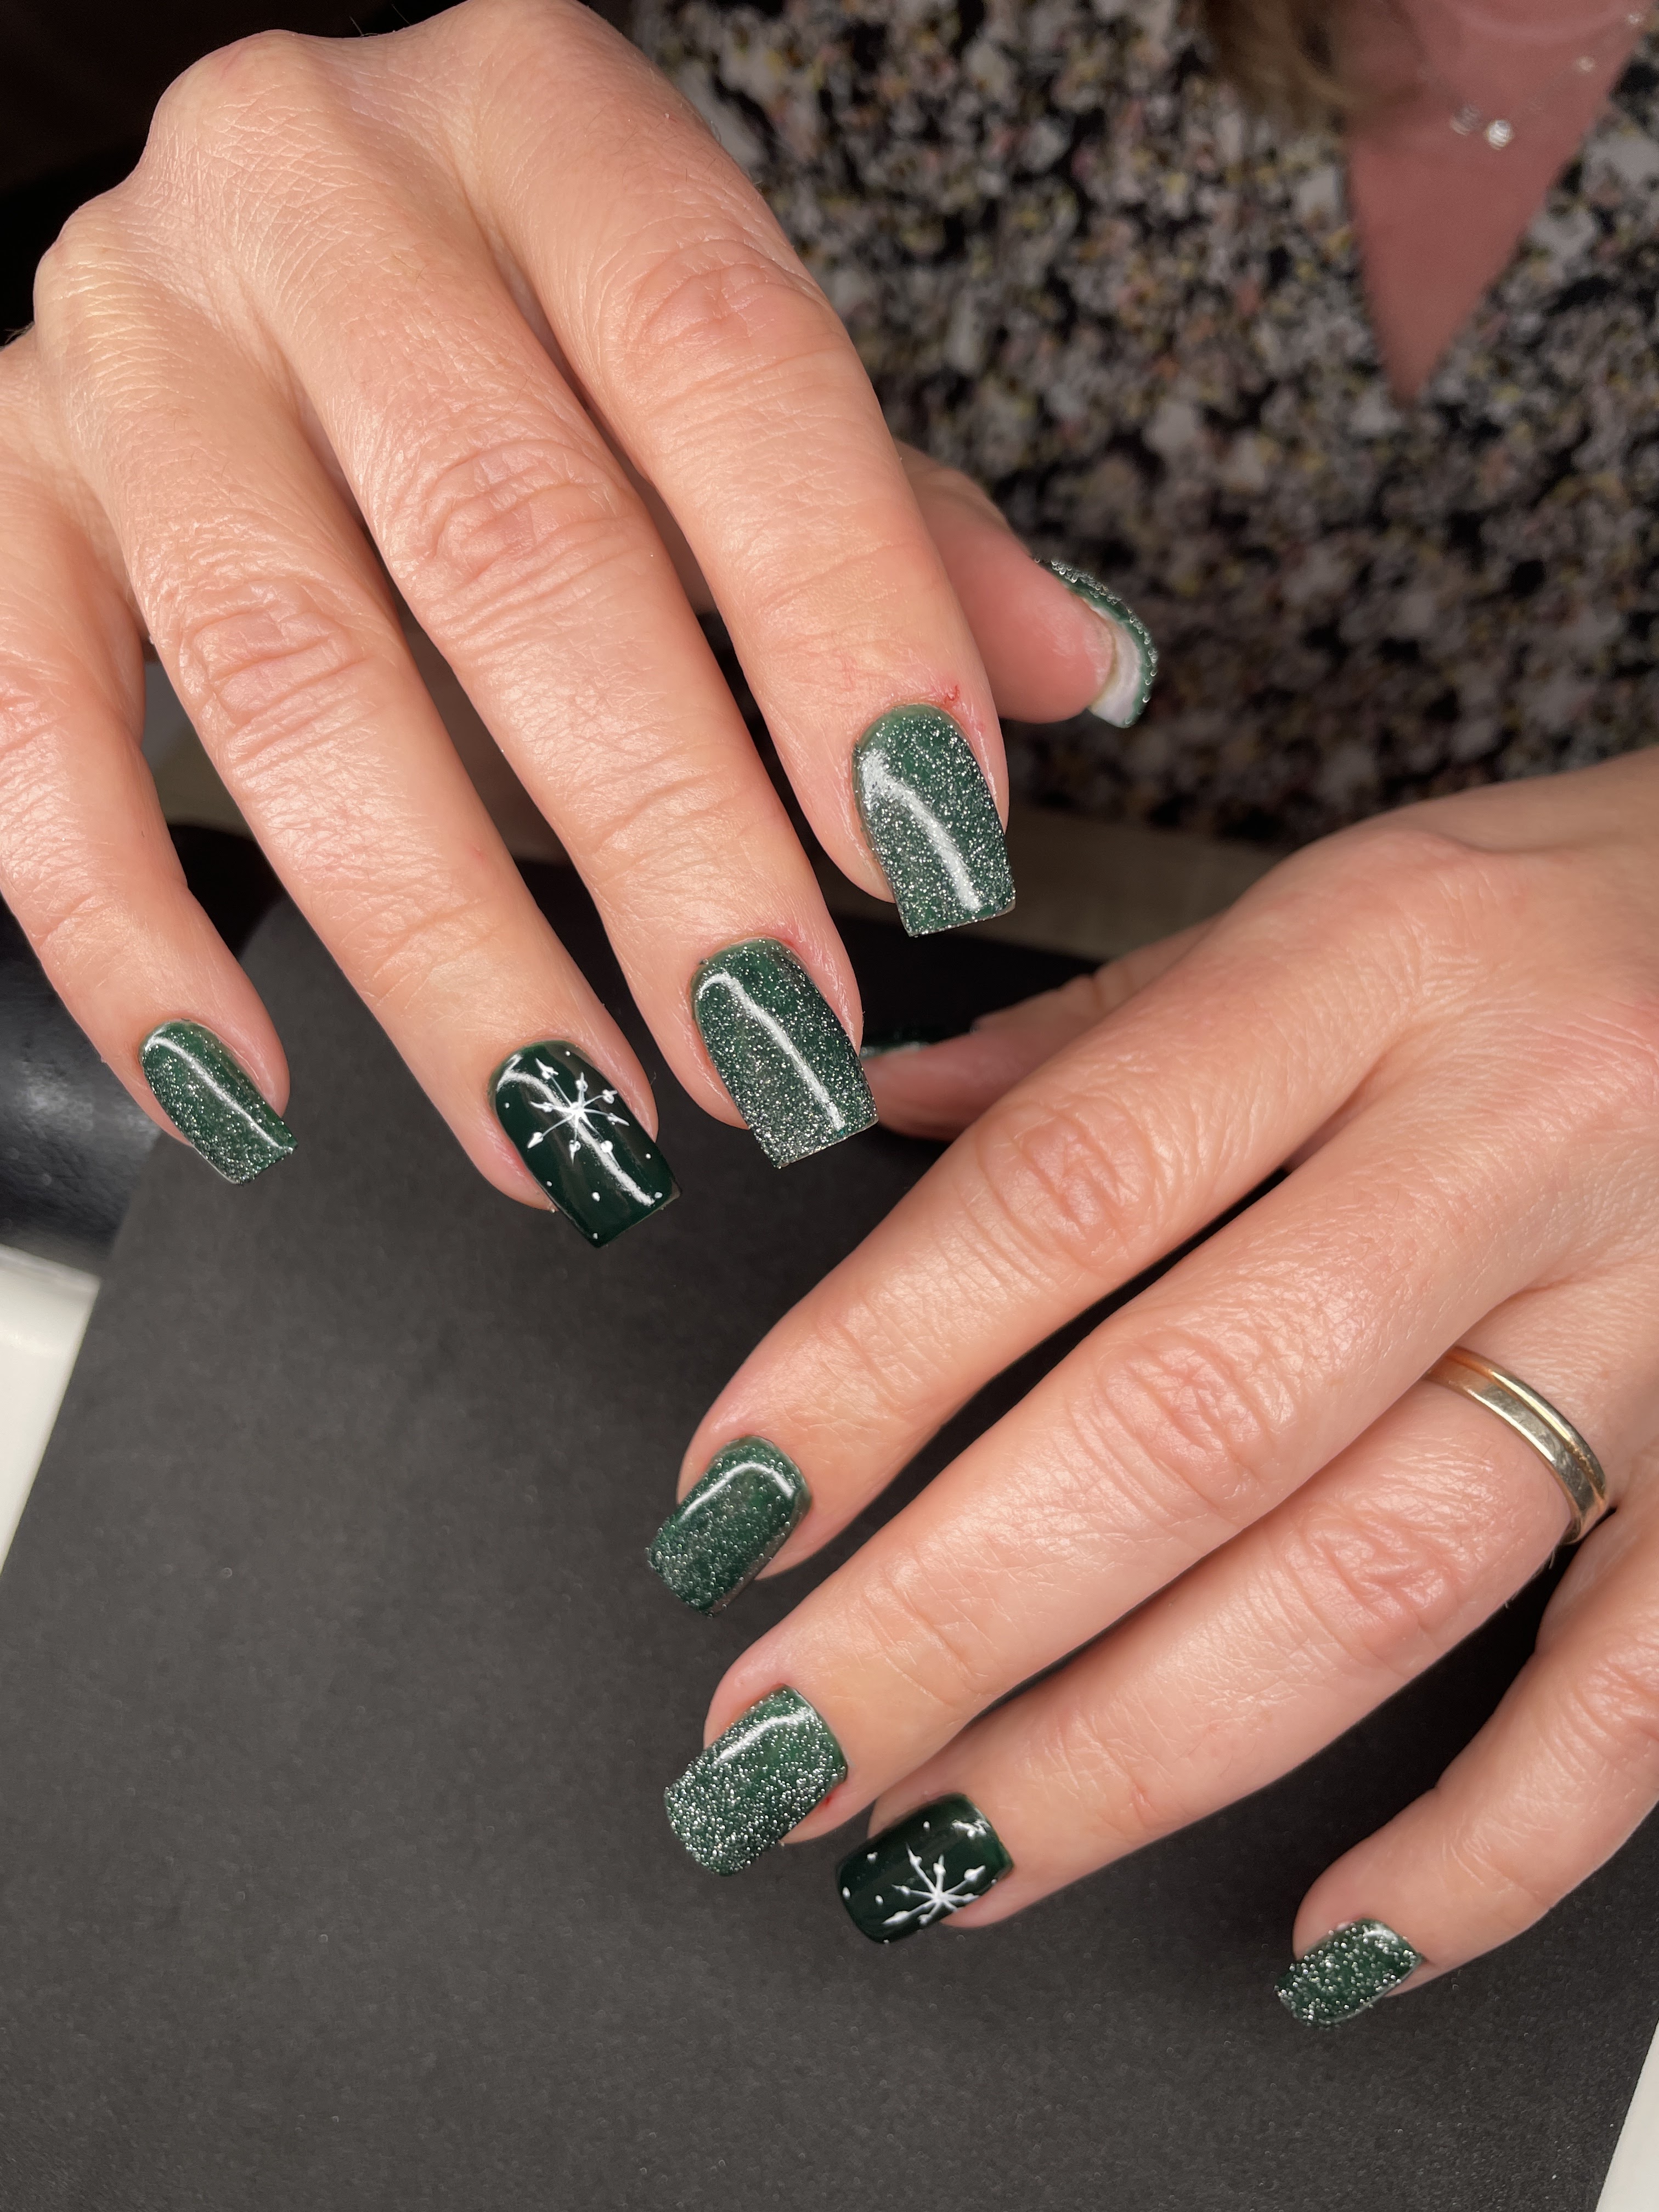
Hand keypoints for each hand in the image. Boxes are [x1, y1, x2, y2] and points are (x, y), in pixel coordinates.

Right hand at [0, 0, 1123, 1211]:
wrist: (247, 236)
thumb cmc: (525, 325)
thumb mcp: (724, 372)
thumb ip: (892, 518)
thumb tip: (1074, 676)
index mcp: (541, 122)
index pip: (725, 364)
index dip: (843, 622)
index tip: (933, 851)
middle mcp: (312, 195)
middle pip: (509, 544)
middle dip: (662, 837)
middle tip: (773, 1051)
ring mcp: (128, 347)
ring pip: (288, 675)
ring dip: (446, 946)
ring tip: (580, 1133)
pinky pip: (28, 730)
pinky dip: (135, 941)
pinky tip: (256, 1099)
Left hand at [663, 750, 1658, 2014]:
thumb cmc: (1568, 916)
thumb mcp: (1335, 900)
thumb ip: (1106, 1036)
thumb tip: (872, 1118)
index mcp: (1375, 964)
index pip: (1065, 1188)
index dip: (866, 1368)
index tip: (728, 1509)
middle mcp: (1518, 1140)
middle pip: (1191, 1422)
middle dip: (949, 1623)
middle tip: (778, 1751)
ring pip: (1375, 1579)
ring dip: (1130, 1756)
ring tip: (946, 1854)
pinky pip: (1633, 1700)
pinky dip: (1480, 1845)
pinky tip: (1323, 1934)